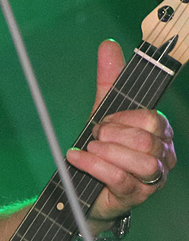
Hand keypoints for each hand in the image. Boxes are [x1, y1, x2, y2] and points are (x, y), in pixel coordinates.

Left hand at [66, 39, 176, 222]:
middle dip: (112, 135)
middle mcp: (163, 155)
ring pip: (140, 161)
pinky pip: (120, 178)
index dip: (122, 119)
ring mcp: (152, 178)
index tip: (102, 121)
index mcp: (161, 133)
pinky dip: (94, 166)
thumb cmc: (103, 149)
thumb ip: (108, 81)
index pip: (152, 120)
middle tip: (94, 136)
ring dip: (107, 152)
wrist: (88, 187)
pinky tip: (77, 158)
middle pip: (146, 140)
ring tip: (89, 148)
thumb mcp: (104, 111)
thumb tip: (109, 45)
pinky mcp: (136, 195)